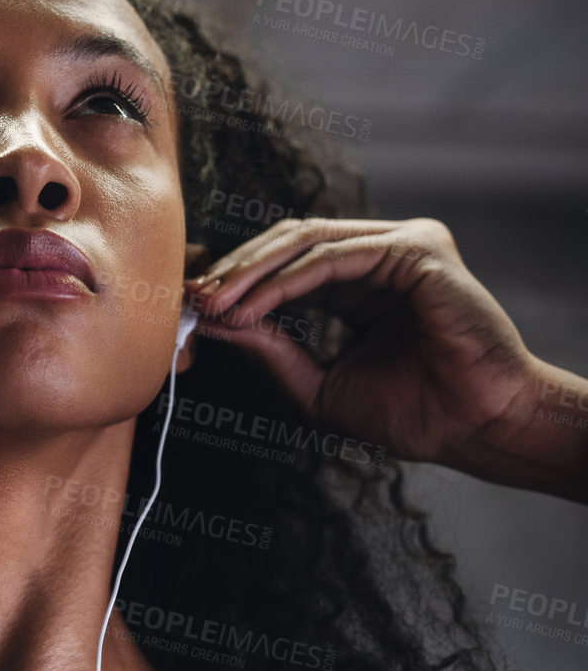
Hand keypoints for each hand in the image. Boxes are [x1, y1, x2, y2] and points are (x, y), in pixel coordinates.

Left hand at [189, 217, 543, 468]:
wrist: (475, 430)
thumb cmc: (415, 414)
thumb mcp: (321, 384)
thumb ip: (272, 349)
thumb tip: (214, 321)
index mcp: (364, 281)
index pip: (289, 258)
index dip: (239, 278)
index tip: (195, 304)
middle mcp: (383, 252)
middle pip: (291, 240)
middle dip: (237, 269)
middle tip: (196, 298)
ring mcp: (404, 244)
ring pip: (306, 240)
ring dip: (252, 272)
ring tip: (216, 304)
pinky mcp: (418, 249)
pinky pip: (334, 257)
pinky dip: (285, 281)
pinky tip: (252, 309)